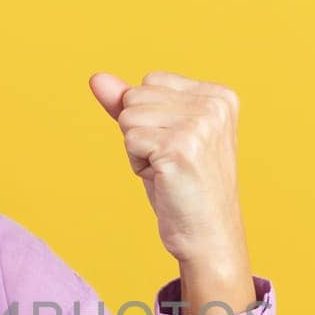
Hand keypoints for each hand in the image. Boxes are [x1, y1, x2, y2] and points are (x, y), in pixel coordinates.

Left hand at [89, 70, 253, 310]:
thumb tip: (96, 78)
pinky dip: (137, 163)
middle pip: (136, 96)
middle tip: (169, 163)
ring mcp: (199, 124)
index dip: (150, 118)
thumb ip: (130, 103)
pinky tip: (163, 179)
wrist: (207, 236)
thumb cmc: (183, 188)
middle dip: (140, 132)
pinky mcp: (180, 147)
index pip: (151, 81)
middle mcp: (214, 104)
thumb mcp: (158, 135)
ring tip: (166, 171)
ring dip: (137, 149)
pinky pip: (130, 139)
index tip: (176, 147)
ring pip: (128, 116)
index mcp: (219, 95)